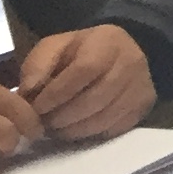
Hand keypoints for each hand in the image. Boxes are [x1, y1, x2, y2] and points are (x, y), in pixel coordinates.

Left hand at [16, 24, 154, 143]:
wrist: (118, 53)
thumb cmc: (79, 51)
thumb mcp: (54, 47)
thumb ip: (37, 65)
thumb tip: (28, 92)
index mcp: (108, 41)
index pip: (85, 70)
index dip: (58, 93)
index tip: (37, 108)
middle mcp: (132, 61)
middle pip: (96, 97)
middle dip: (64, 116)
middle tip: (44, 123)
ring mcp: (141, 85)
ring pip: (105, 117)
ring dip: (75, 129)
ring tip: (57, 127)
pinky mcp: (144, 105)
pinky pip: (115, 128)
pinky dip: (91, 133)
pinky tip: (76, 127)